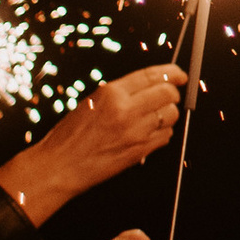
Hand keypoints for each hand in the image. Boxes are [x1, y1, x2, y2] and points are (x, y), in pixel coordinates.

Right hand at [0, 67, 185, 226]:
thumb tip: (151, 85)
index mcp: (111, 92)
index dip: (172, 72)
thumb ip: (121, 92)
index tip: (180, 74)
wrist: (59, 166)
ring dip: (168, 114)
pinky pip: (165, 136)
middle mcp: (125, 109)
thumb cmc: (70, 136)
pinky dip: (162, 133)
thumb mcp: (92, 101)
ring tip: (154, 117)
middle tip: (168, 96)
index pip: (153, 75)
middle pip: (168, 93)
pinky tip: (148, 133)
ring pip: (171, 115)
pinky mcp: (139, 151)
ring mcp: (135, 131)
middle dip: (172, 93)